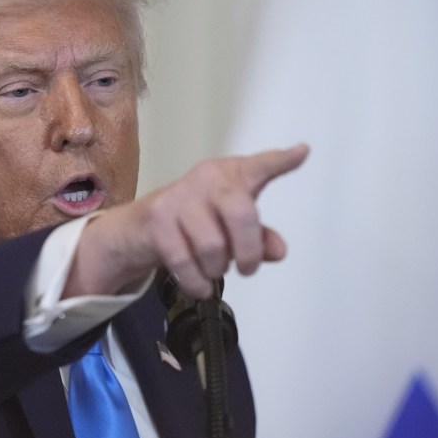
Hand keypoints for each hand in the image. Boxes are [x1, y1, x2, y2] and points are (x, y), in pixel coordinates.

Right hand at [66, 144, 309, 299]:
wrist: (136, 229)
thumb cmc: (191, 223)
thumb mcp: (229, 229)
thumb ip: (258, 237)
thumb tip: (278, 251)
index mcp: (230, 175)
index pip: (259, 167)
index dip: (280, 162)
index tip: (301, 153)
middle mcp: (207, 178)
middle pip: (242, 214)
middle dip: (248, 251)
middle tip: (246, 268)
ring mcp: (180, 197)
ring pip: (213, 245)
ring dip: (217, 269)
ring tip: (212, 269)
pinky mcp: (158, 219)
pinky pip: (184, 261)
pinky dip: (197, 282)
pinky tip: (200, 284)